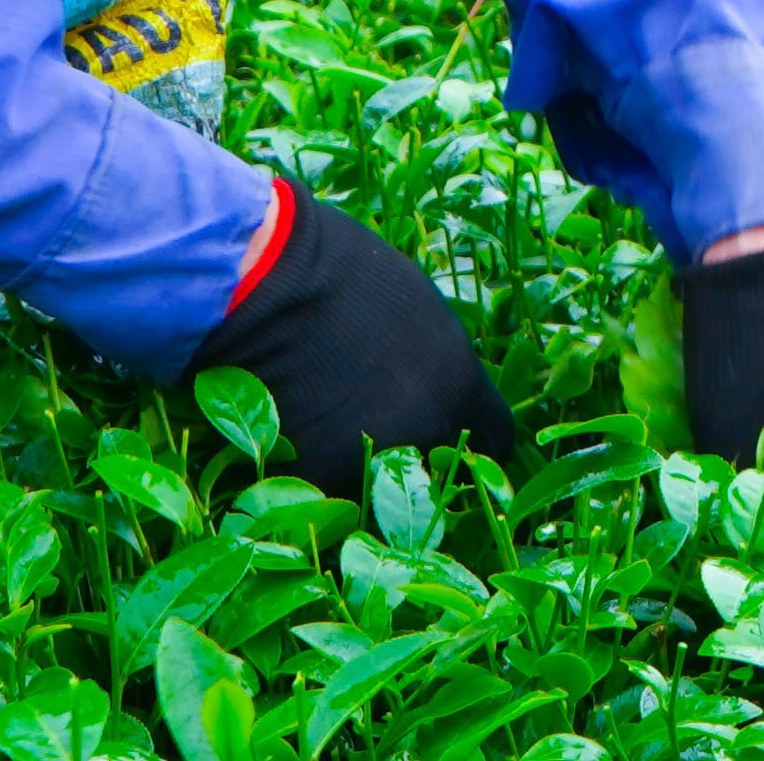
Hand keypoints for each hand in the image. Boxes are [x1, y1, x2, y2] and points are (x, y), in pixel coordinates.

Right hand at [189, 186, 516, 493]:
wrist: (265, 284)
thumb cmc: (343, 276)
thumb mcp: (419, 311)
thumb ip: (441, 363)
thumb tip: (443, 389)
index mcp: (459, 389)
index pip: (497, 441)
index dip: (473, 439)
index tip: (453, 435)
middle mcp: (425, 433)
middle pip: (439, 469)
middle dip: (418, 457)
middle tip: (383, 427)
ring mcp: (369, 460)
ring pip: (380, 485)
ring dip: (365, 468)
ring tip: (332, 422)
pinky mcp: (314, 476)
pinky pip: (326, 488)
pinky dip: (315, 470)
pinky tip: (298, 429)